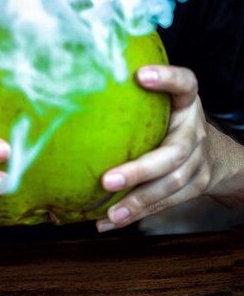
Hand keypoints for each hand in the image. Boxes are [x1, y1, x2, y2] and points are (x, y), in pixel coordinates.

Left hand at [96, 64, 215, 231]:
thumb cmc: (173, 120)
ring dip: (137, 201)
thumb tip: (81, 79)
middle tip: (107, 180)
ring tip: (110, 212)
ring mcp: (198, 162)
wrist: (215, 154)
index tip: (141, 74)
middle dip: (139, 170)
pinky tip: (108, 221)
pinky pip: (164, 204)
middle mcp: (195, 132)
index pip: (185, 84)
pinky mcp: (194, 186)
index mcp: (187, 102)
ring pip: (170, 185)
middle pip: (173, 154)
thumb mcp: (165, 99)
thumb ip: (136, 93)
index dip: (167, 79)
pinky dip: (136, 213)